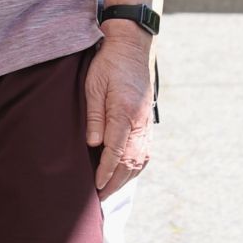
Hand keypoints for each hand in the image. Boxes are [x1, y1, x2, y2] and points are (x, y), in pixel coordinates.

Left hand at [84, 23, 154, 198]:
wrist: (132, 46)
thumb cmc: (108, 63)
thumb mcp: (94, 85)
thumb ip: (94, 115)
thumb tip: (93, 144)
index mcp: (125, 112)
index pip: (116, 151)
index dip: (106, 171)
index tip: (96, 186)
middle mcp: (140, 121)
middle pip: (130, 160)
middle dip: (116, 181)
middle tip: (101, 196)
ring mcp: (146, 122)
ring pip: (141, 158)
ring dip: (127, 177)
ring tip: (112, 189)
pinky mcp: (148, 120)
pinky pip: (146, 150)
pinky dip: (137, 165)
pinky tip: (128, 172)